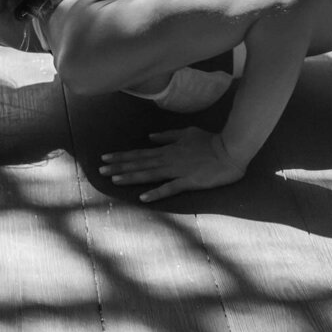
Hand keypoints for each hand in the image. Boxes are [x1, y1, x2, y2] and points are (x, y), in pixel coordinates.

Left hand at [98, 127, 245, 201]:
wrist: (231, 150)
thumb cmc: (210, 142)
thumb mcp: (187, 133)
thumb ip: (168, 137)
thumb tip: (150, 138)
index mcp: (167, 150)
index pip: (140, 153)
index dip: (122, 156)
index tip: (105, 158)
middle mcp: (168, 160)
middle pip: (139, 163)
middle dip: (119, 167)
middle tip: (100, 170)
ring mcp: (178, 171)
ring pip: (149, 174)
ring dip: (131, 177)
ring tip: (114, 180)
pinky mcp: (189, 181)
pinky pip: (170, 188)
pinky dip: (156, 193)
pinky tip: (143, 197)